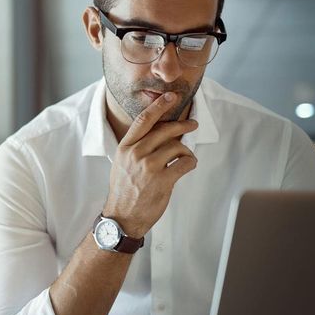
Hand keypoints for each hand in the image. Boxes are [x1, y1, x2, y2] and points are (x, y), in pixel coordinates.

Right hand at [103, 92, 197, 237]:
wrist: (122, 217)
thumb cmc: (124, 191)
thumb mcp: (122, 164)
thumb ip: (137, 147)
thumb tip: (160, 134)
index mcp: (125, 148)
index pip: (143, 120)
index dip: (159, 106)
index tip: (170, 97)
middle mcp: (136, 154)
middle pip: (165, 130)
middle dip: (182, 125)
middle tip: (192, 124)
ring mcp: (149, 167)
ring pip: (177, 147)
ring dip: (186, 151)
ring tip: (185, 157)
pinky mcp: (162, 180)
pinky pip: (185, 163)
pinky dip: (190, 163)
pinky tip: (187, 166)